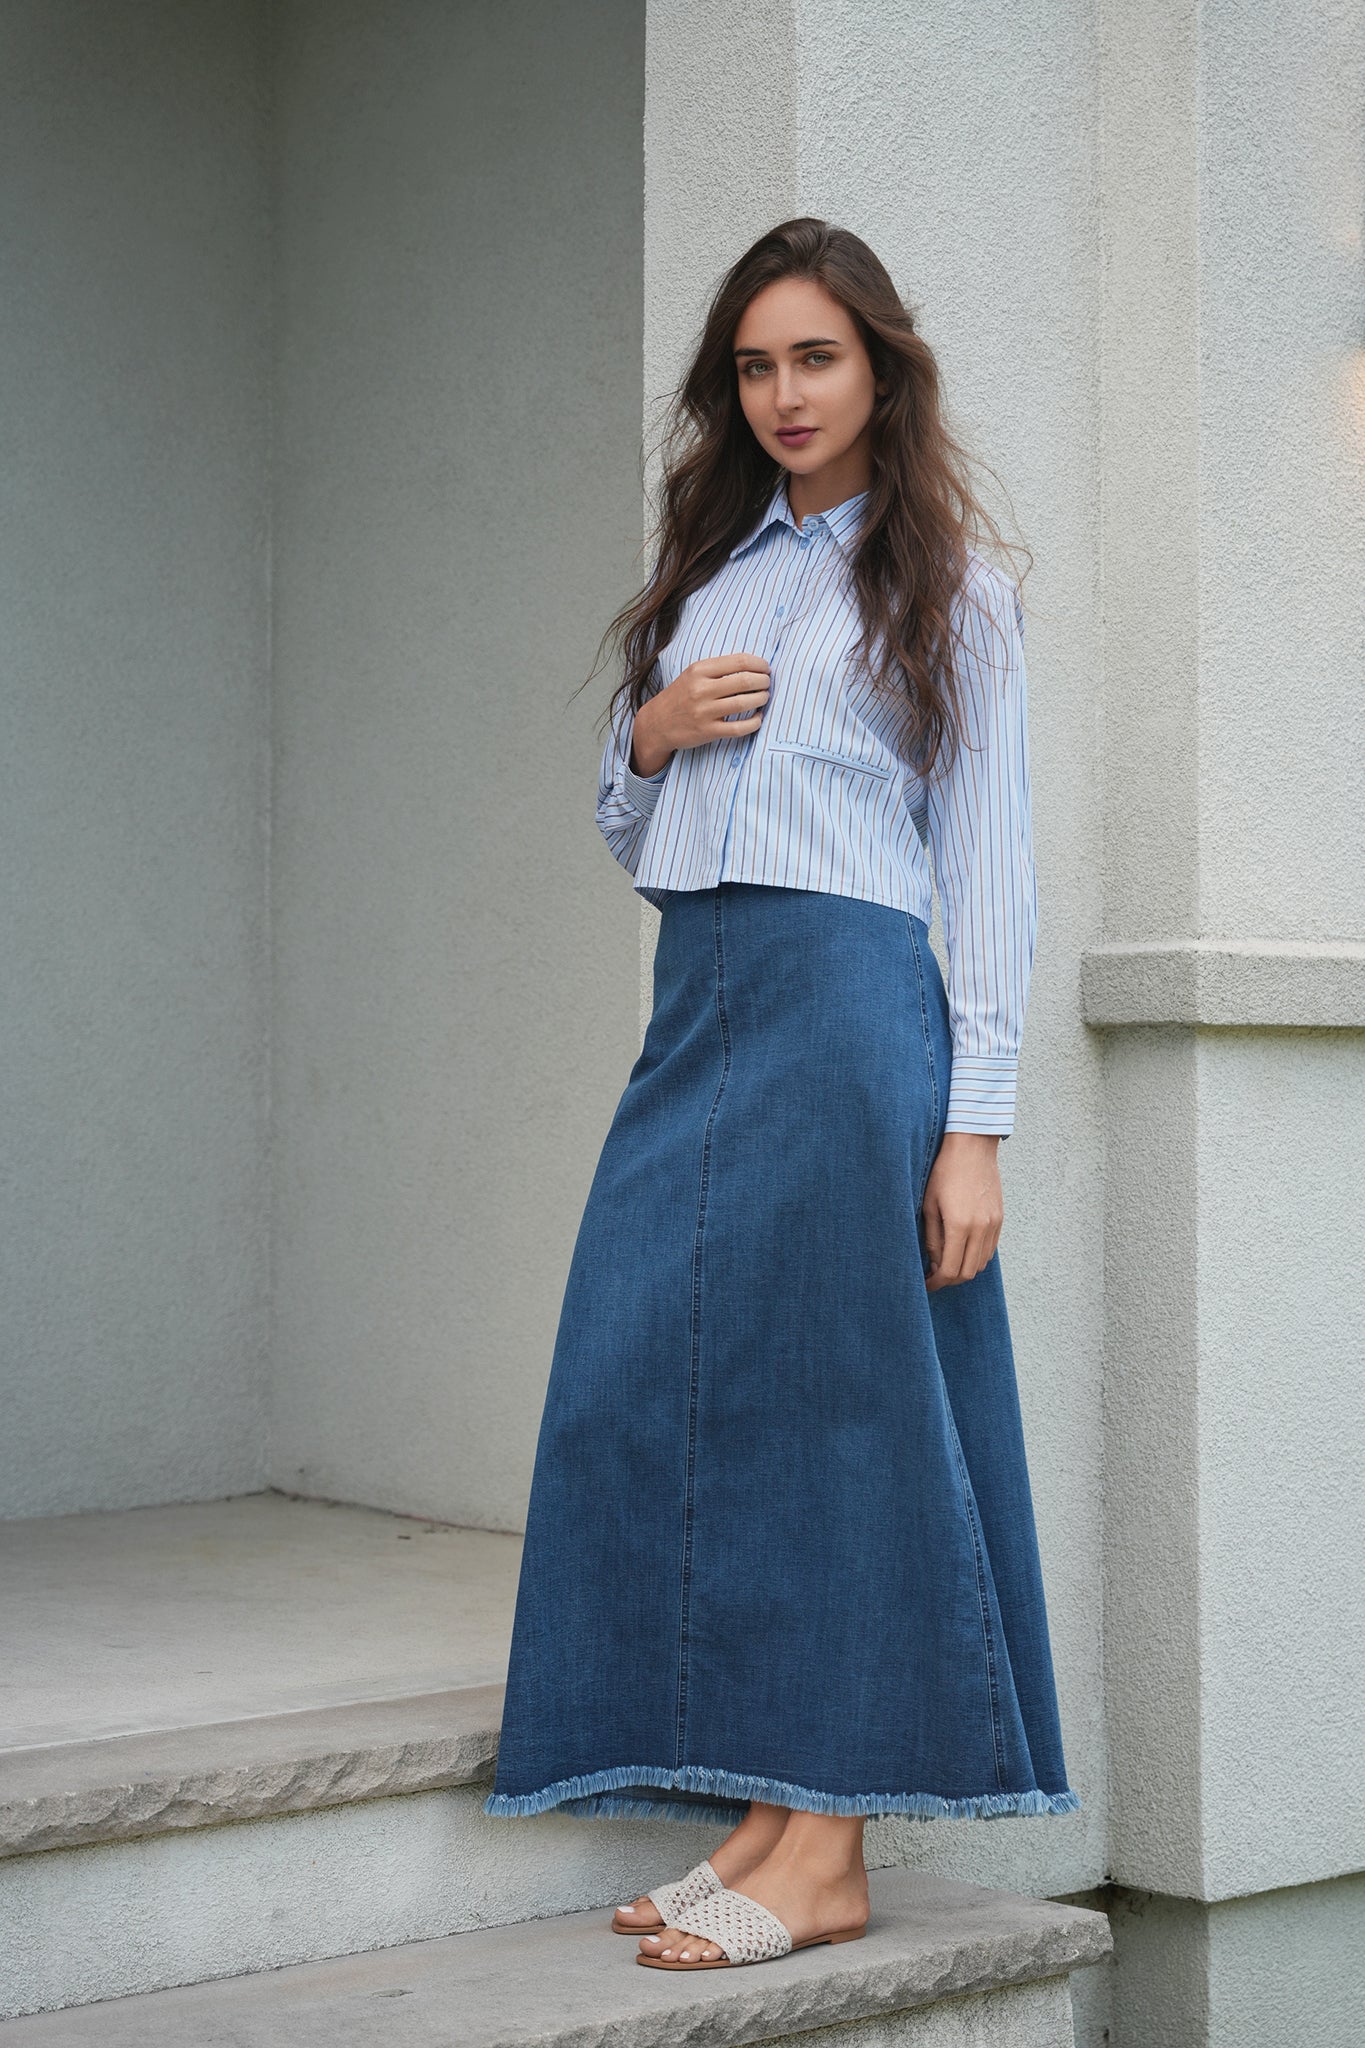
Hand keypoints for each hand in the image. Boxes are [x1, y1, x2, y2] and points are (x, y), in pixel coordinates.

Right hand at [629, 654, 770, 776]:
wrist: (657, 723)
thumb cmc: (680, 696)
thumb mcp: (693, 674)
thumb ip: (718, 669)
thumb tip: (753, 666)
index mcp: (699, 670)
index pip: (739, 661)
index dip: (759, 664)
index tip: (766, 668)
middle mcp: (701, 689)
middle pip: (745, 680)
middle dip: (763, 681)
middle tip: (767, 684)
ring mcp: (704, 711)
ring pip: (744, 703)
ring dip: (761, 699)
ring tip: (764, 697)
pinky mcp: (707, 731)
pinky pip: (739, 727)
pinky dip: (754, 722)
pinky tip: (758, 718)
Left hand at [922, 1131, 1003, 1288]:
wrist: (972, 1147)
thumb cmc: (945, 1172)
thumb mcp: (929, 1205)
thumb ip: (932, 1238)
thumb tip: (935, 1264)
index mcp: (959, 1225)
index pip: (950, 1270)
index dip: (937, 1283)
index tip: (926, 1284)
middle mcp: (980, 1228)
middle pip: (968, 1273)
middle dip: (949, 1280)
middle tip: (934, 1276)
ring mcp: (993, 1224)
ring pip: (981, 1264)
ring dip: (963, 1269)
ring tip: (946, 1262)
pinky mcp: (1000, 1219)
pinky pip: (989, 1250)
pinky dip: (976, 1257)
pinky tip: (962, 1249)